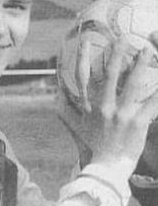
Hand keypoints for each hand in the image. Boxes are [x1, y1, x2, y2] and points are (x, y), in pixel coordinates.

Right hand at [76, 33, 157, 173]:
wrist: (106, 167)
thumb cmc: (91, 144)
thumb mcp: (74, 125)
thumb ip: (63, 107)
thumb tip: (57, 89)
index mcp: (90, 105)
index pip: (83, 76)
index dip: (82, 57)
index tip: (84, 42)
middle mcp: (105, 106)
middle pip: (112, 74)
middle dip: (118, 53)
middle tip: (124, 38)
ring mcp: (122, 114)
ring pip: (134, 83)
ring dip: (141, 65)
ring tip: (148, 51)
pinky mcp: (137, 122)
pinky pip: (151, 102)